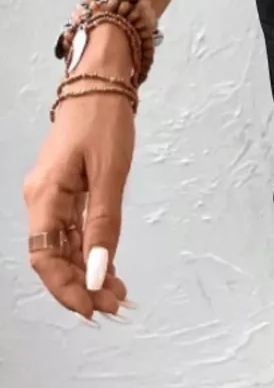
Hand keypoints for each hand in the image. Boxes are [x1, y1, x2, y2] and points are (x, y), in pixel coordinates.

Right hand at [23, 33, 134, 321]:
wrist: (103, 78)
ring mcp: (53, 194)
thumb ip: (103, 224)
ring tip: (118, 291)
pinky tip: (108, 265)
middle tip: (115, 304)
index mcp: (45, 195)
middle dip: (82, 284)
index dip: (65, 289)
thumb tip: (96, 273)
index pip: (46, 258)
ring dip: (88, 270)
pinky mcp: (67, 187)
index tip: (93, 308)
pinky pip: (73, 228)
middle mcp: (41, 198)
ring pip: (64, 245)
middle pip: (54, 256)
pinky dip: (89, 248)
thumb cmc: (105, 118)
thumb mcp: (110, 173)